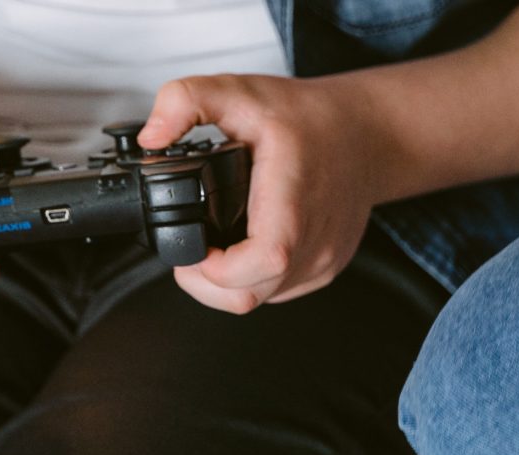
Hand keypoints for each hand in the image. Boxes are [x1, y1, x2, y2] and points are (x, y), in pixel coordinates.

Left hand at [139, 75, 384, 313]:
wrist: (367, 135)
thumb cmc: (309, 118)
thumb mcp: (240, 91)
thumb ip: (185, 101)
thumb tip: (151, 136)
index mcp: (292, 197)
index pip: (264, 259)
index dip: (216, 269)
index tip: (193, 248)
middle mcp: (314, 237)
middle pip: (249, 294)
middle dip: (204, 282)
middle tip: (189, 249)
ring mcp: (323, 258)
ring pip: (261, 298)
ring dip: (227, 283)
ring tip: (214, 248)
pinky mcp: (327, 268)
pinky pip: (278, 291)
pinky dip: (252, 279)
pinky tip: (245, 247)